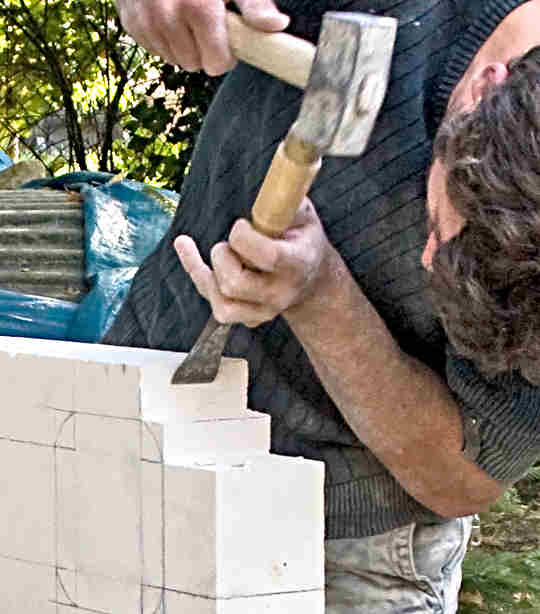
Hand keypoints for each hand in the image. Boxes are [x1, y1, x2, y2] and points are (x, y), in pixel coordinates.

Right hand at [116, 0, 289, 73]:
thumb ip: (255, 3)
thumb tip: (277, 26)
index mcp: (197, 8)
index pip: (216, 64)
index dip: (226, 54)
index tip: (227, 36)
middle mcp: (166, 17)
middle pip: (195, 65)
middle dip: (204, 49)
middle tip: (206, 23)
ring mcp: (144, 20)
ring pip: (174, 60)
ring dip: (184, 45)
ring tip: (187, 16)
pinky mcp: (130, 22)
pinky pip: (154, 49)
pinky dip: (164, 38)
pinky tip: (168, 13)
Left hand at [174, 198, 331, 327]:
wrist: (312, 280)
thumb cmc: (303, 240)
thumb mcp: (304, 215)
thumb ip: (286, 200)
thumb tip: (271, 180)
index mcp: (297, 263)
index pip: (268, 256)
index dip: (244, 238)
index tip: (240, 224)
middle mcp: (280, 292)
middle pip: (235, 284)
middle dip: (222, 257)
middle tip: (228, 244)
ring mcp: (264, 310)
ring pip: (222, 304)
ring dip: (207, 273)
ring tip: (218, 251)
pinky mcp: (248, 318)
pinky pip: (216, 306)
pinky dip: (198, 277)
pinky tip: (187, 250)